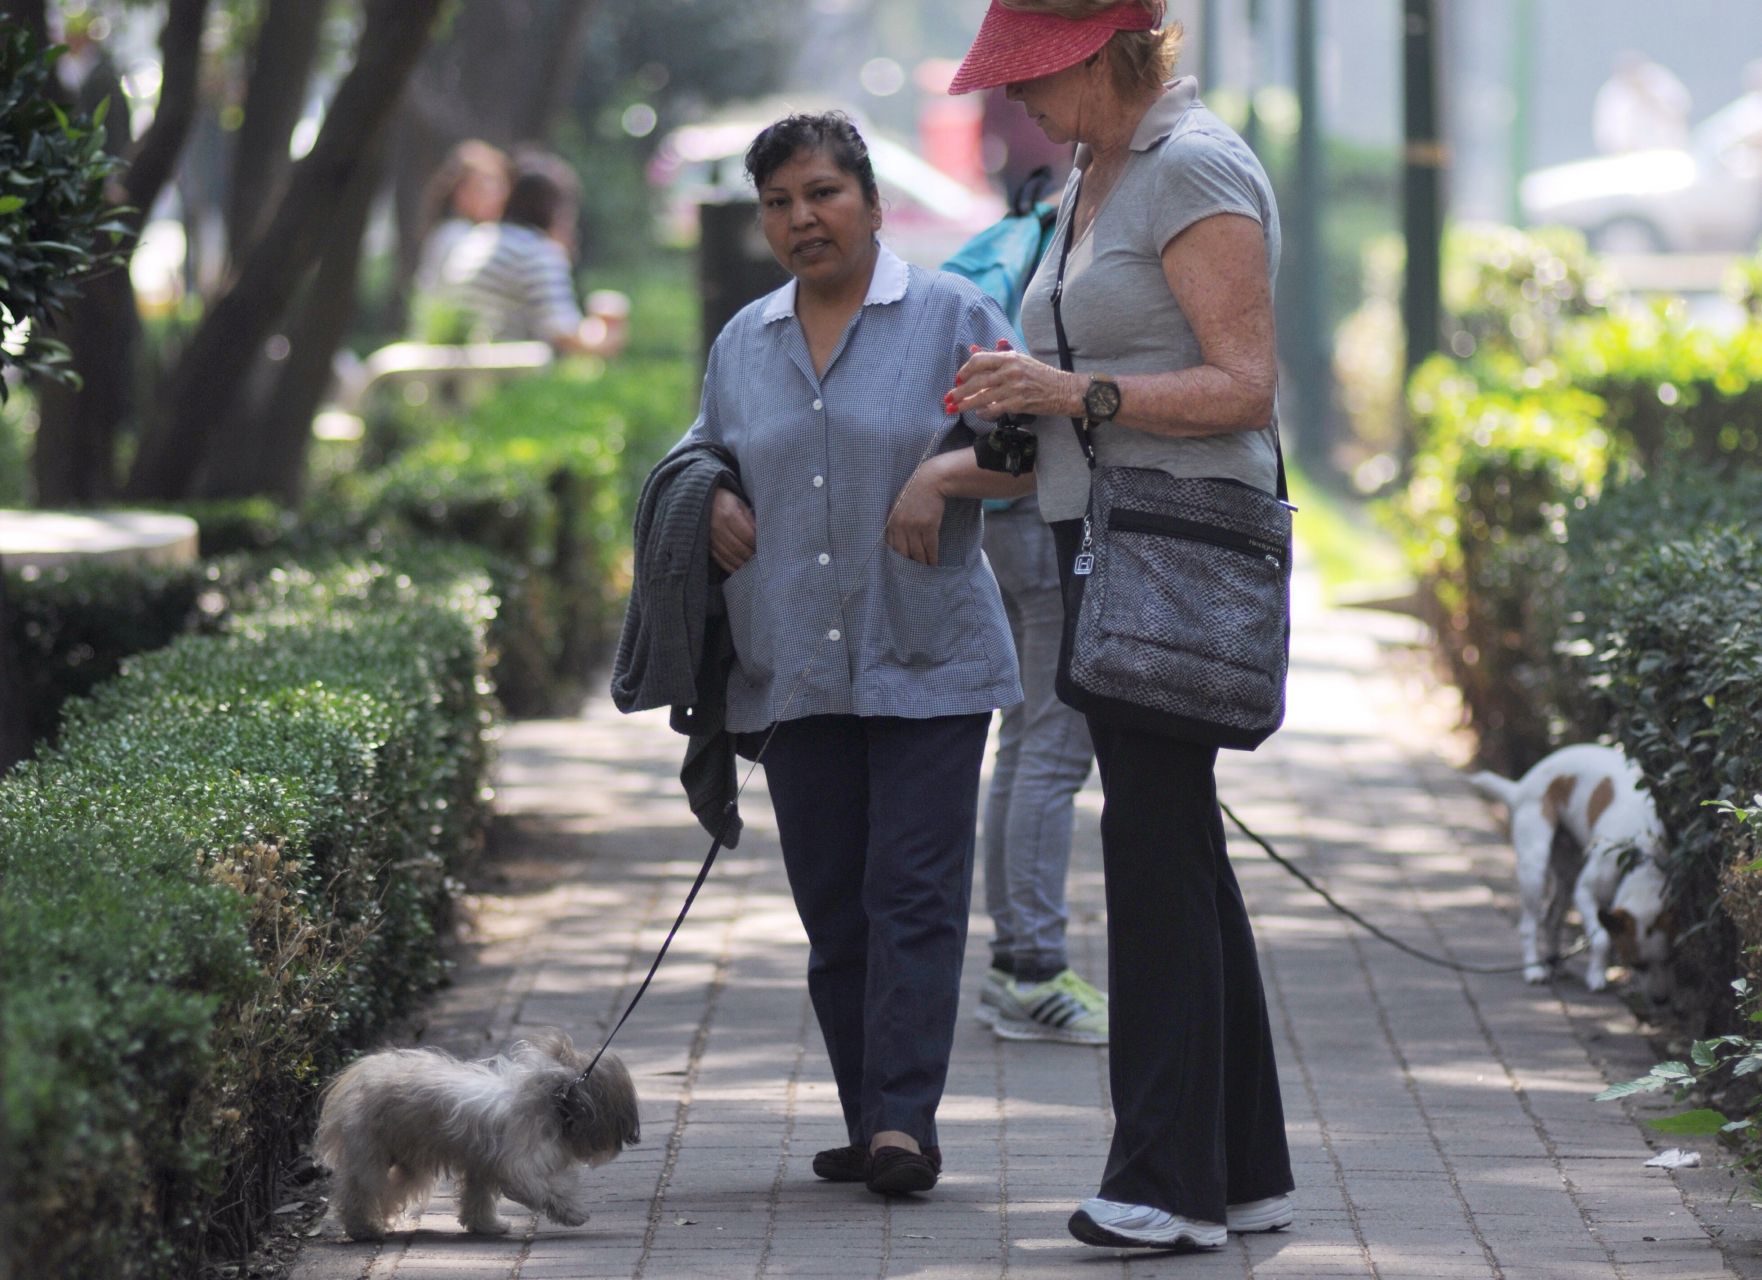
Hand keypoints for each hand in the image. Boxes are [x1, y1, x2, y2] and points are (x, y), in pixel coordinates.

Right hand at [709, 487, 755, 573]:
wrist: (705, 502)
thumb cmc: (728, 502)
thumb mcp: (741, 504)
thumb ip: (751, 519)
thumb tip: (762, 535)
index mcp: (729, 514)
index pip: (748, 536)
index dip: (758, 544)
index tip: (767, 548)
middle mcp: (717, 527)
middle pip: (739, 548)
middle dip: (752, 556)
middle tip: (763, 559)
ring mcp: (710, 538)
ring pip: (730, 556)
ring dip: (743, 564)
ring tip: (754, 565)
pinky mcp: (707, 546)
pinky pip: (721, 560)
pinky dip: (731, 567)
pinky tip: (741, 569)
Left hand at [885, 455, 949, 565]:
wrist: (931, 480)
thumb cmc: (915, 492)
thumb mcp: (899, 505)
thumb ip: (896, 521)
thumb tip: (899, 540)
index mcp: (891, 520)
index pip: (891, 546)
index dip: (896, 558)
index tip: (900, 567)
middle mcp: (900, 525)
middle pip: (903, 552)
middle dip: (908, 565)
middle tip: (912, 576)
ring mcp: (914, 526)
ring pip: (918, 552)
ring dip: (922, 564)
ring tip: (925, 573)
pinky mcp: (929, 526)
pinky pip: (930, 547)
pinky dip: (932, 558)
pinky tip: (934, 564)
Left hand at [948, 340, 1078, 421]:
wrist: (1063, 390)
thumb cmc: (1041, 375)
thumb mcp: (1021, 360)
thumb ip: (999, 357)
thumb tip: (974, 351)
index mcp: (1009, 358)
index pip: (979, 361)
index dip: (965, 370)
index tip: (959, 378)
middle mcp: (1010, 371)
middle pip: (976, 380)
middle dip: (959, 390)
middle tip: (949, 397)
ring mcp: (1013, 388)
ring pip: (982, 397)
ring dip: (965, 404)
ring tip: (955, 408)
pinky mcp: (1018, 404)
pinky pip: (994, 410)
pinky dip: (984, 413)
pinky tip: (979, 414)